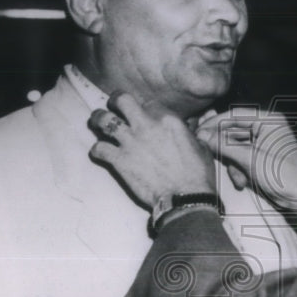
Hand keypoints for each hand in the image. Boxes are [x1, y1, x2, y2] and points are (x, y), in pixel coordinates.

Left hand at [89, 92, 215, 207]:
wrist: (186, 196)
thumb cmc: (197, 174)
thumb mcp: (200, 146)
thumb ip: (189, 132)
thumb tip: (189, 126)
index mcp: (167, 119)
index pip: (148, 102)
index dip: (144, 107)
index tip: (143, 113)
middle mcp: (146, 125)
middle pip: (121, 99)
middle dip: (115, 101)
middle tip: (114, 106)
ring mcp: (130, 142)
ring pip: (103, 120)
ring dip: (98, 120)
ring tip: (98, 123)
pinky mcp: (120, 161)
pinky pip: (98, 149)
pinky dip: (97, 150)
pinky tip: (100, 153)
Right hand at [195, 109, 296, 211]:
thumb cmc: (283, 175)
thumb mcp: (249, 159)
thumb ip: (224, 145)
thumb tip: (202, 135)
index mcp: (269, 120)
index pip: (236, 114)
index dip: (214, 122)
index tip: (198, 130)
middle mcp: (266, 127)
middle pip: (233, 131)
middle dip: (224, 148)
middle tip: (204, 151)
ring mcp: (263, 143)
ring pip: (235, 146)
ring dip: (232, 163)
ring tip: (238, 177)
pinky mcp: (260, 157)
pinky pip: (241, 157)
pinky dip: (239, 169)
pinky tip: (242, 181)